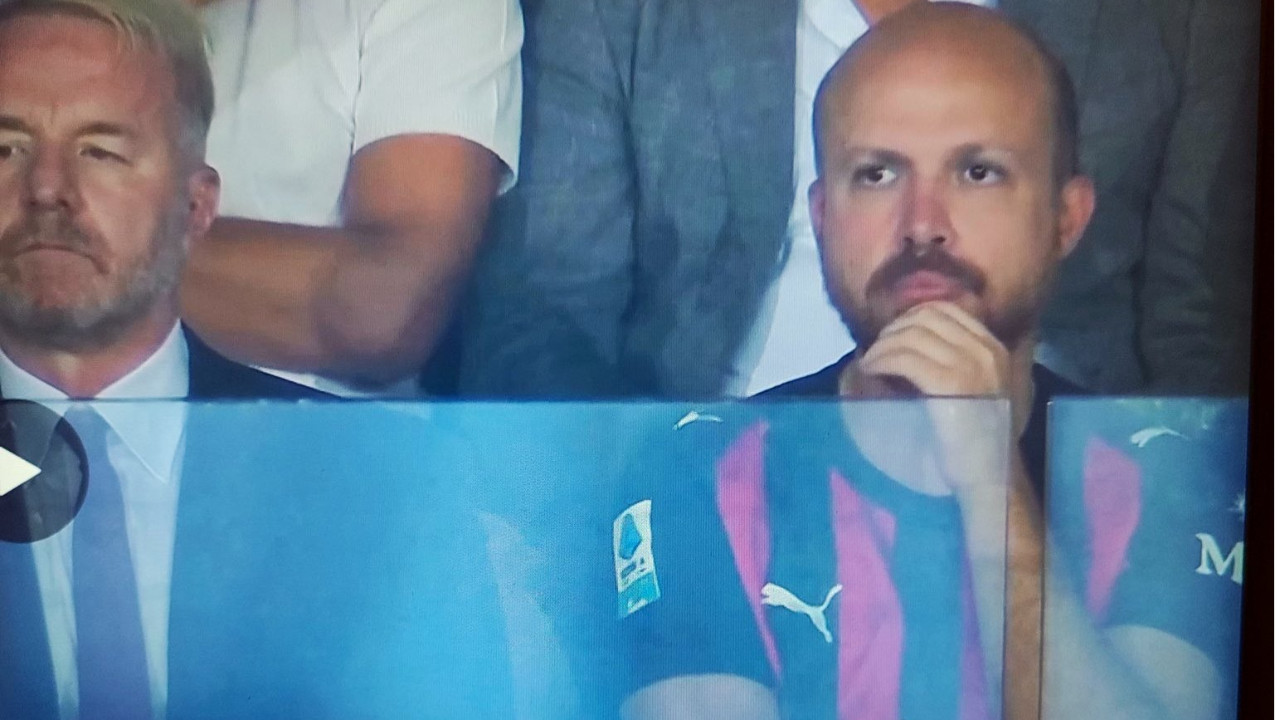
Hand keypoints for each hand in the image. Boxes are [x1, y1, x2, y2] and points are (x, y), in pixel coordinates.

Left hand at [847, 302, 1014, 492]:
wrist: (990, 476)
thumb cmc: (975, 440)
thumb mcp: (973, 390)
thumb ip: (951, 362)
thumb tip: (905, 339)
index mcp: (993, 349)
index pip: (946, 310)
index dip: (910, 317)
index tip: (891, 336)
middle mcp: (986, 351)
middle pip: (926, 317)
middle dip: (893, 330)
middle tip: (875, 351)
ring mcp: (971, 367)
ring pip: (912, 335)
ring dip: (882, 346)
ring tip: (869, 363)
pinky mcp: (951, 385)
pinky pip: (906, 359)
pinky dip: (882, 361)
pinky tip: (871, 372)